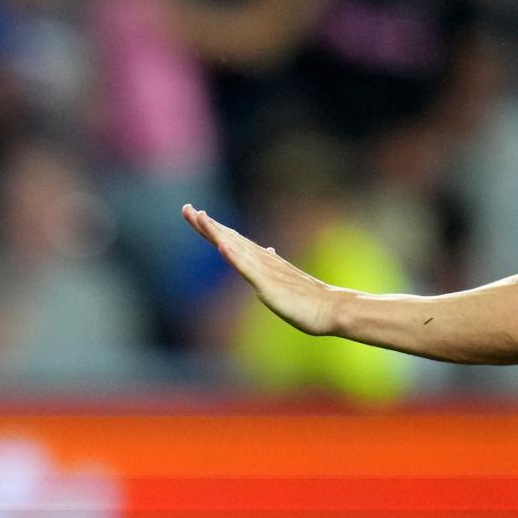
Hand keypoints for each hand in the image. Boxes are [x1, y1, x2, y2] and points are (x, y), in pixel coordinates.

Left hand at [182, 204, 333, 334]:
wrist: (331, 308)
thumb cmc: (310, 299)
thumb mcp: (286, 279)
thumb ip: (274, 265)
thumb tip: (268, 250)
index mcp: (263, 262)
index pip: (233, 241)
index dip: (213, 228)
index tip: (196, 214)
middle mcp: (262, 261)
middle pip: (229, 239)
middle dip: (207, 225)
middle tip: (187, 208)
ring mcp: (265, 272)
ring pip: (236, 248)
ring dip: (217, 233)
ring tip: (200, 218)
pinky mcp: (268, 285)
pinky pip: (248, 270)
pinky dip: (234, 257)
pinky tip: (222, 245)